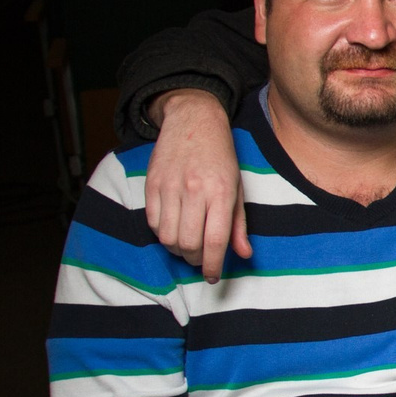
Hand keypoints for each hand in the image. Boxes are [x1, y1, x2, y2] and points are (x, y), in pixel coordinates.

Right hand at [145, 89, 251, 281]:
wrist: (194, 120)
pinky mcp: (152, 183)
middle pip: (189, 243)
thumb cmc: (221, 156)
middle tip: (200, 259)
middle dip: (194, 259)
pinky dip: (162, 233)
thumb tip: (243, 254)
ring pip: (167, 237)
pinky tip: (173, 229)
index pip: (215, 240)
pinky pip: (152, 222)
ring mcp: (170, 186)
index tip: (212, 277)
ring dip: (177, 249)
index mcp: (221, 192)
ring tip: (187, 245)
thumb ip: (238, 224)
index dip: (212, 265)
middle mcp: (194, 190)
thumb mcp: (238, 188)